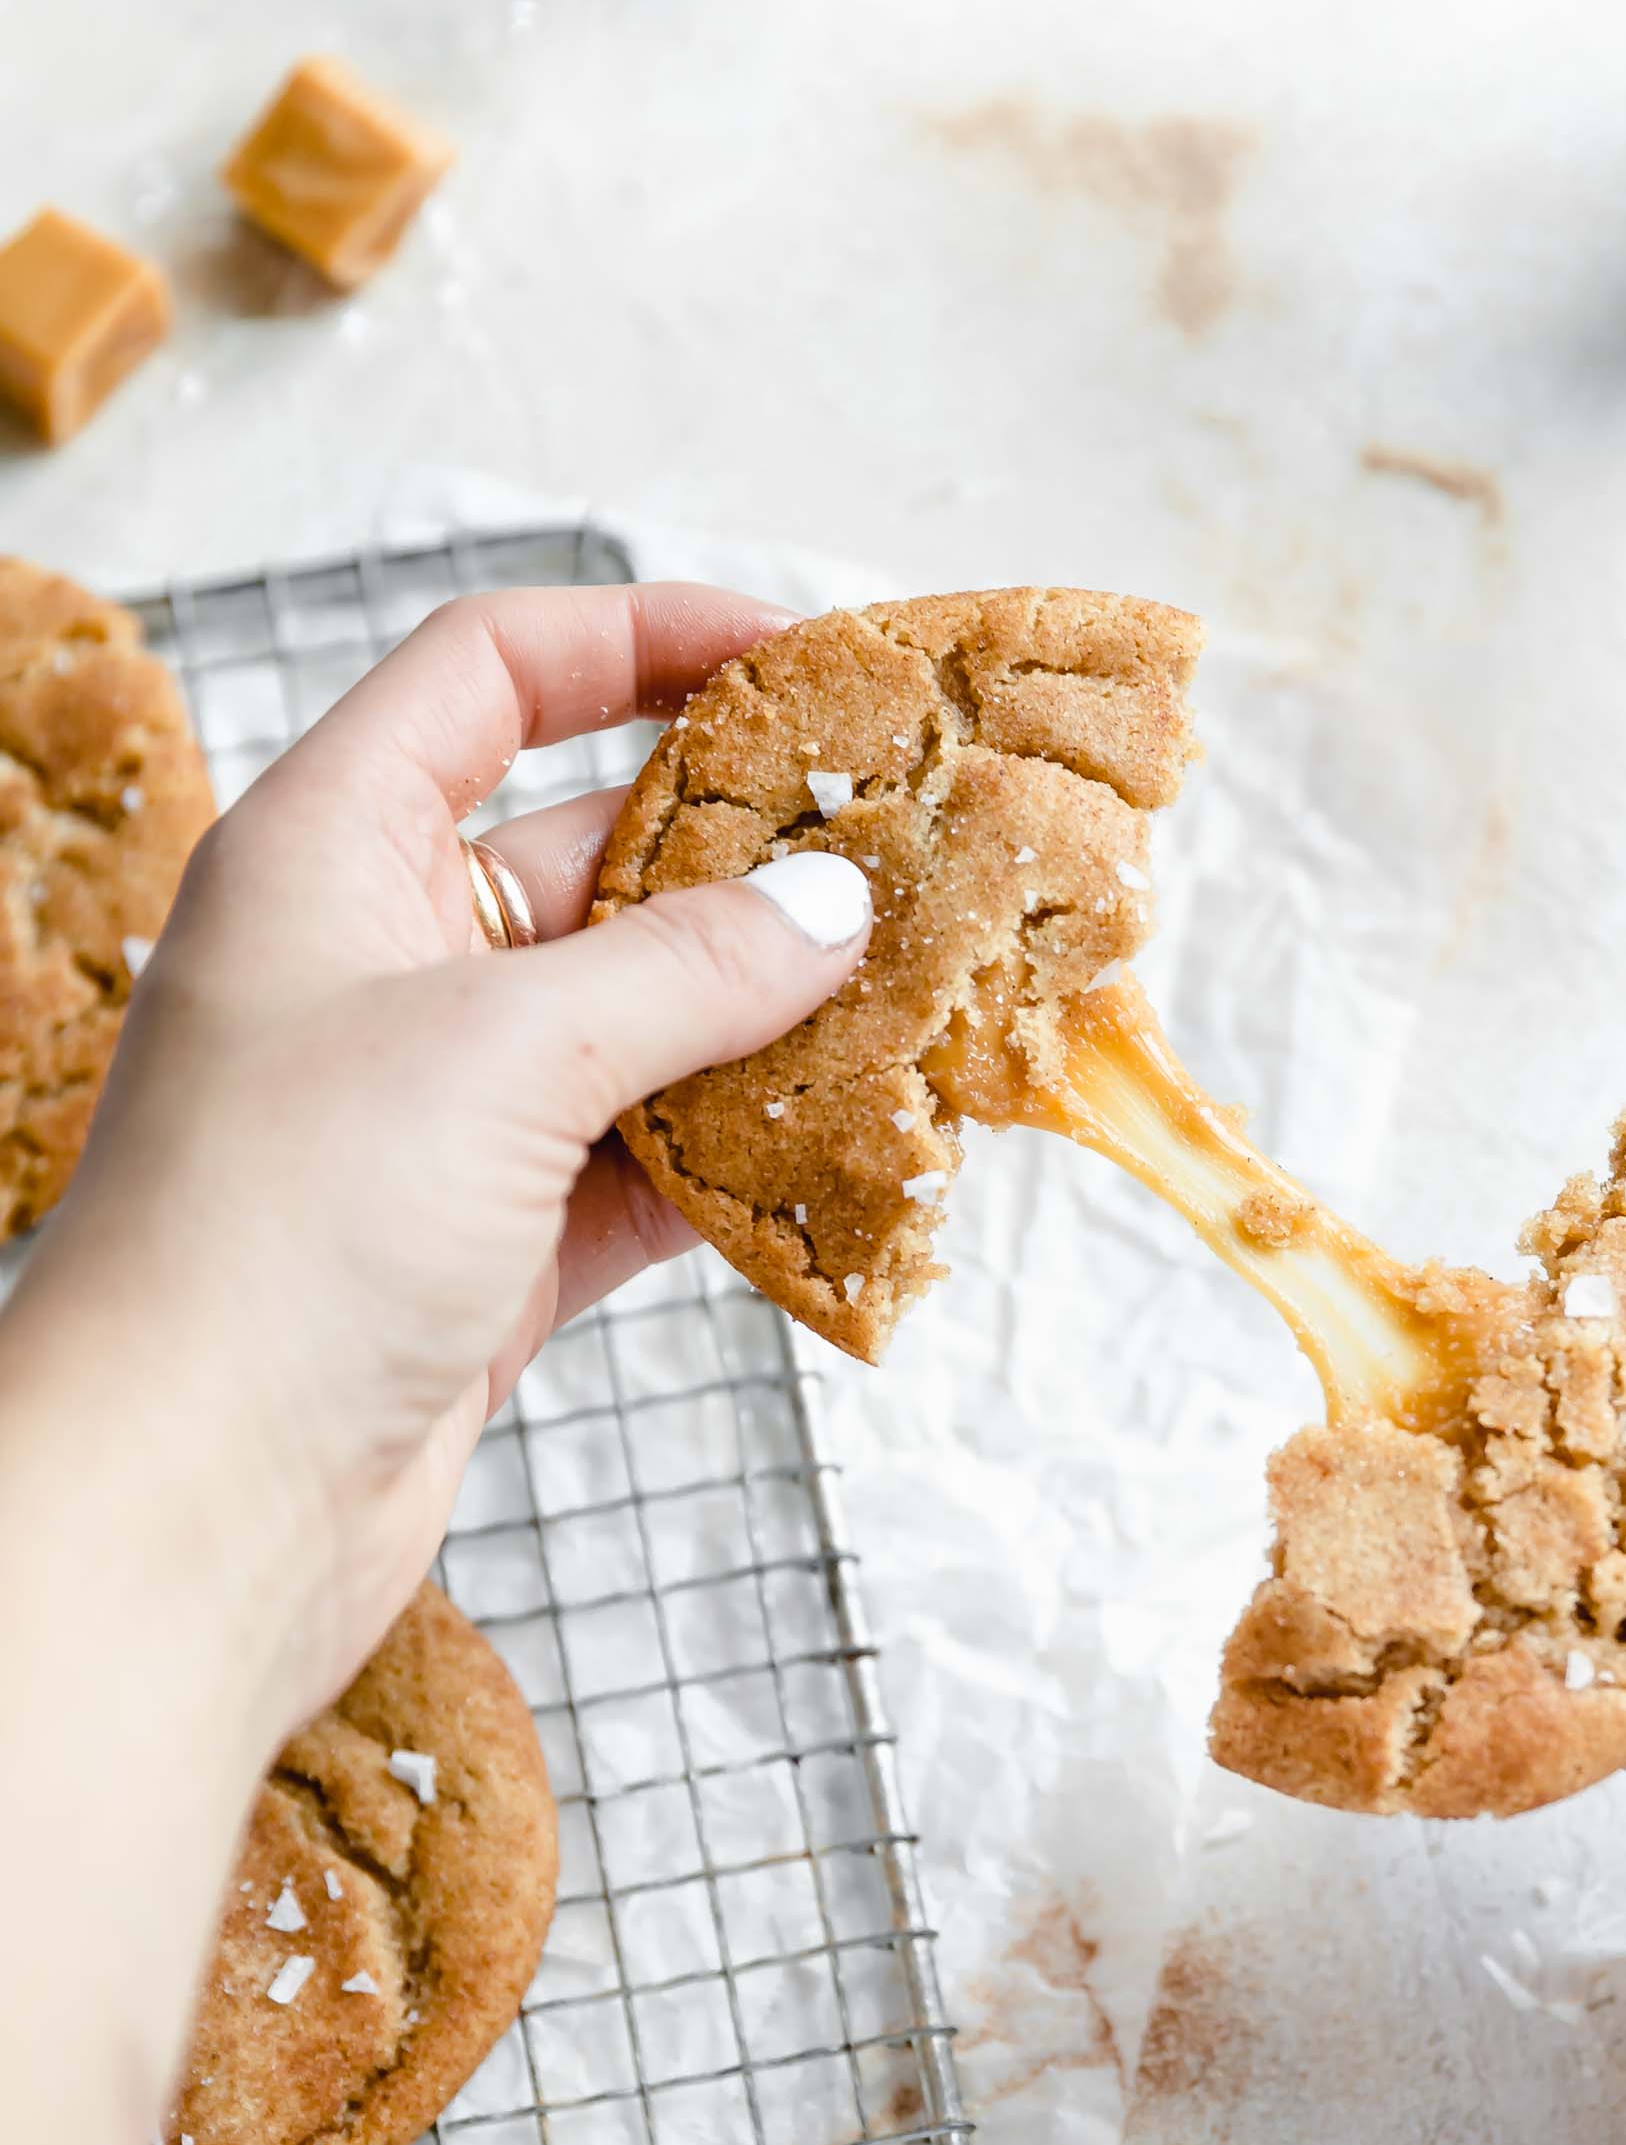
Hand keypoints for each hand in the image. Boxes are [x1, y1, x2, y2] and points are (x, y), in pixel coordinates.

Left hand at [2, 582, 869, 1749]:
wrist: (188, 1506)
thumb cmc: (280, 1234)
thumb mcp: (502, 1050)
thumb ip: (687, 968)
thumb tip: (835, 905)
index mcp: (330, 850)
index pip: (490, 673)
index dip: (637, 638)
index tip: (790, 656)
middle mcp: (378, 961)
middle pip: (591, 850)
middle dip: (746, 850)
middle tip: (905, 846)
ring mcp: (437, 1109)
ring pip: (638, 1017)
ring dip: (766, 1012)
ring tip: (917, 991)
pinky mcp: (489, 1243)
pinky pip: (647, 1160)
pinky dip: (741, 1151)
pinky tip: (851, 1142)